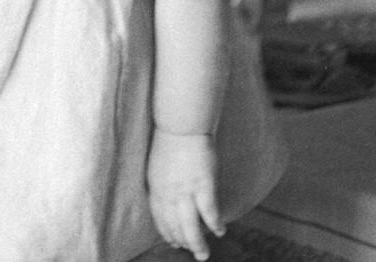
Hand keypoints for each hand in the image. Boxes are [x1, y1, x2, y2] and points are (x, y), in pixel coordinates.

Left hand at [147, 128, 223, 260]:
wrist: (182, 125)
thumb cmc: (170, 141)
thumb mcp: (158, 166)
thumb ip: (161, 185)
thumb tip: (167, 199)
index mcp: (156, 187)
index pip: (160, 218)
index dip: (167, 233)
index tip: (173, 242)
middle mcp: (169, 194)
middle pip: (175, 227)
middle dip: (183, 242)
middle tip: (192, 251)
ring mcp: (186, 191)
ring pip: (190, 227)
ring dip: (197, 244)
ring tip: (203, 254)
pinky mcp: (204, 186)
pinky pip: (209, 213)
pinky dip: (214, 225)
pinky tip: (219, 231)